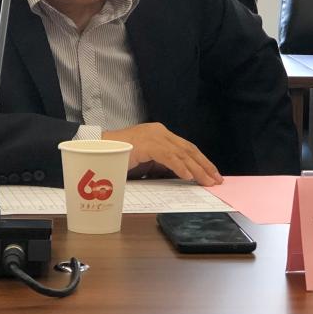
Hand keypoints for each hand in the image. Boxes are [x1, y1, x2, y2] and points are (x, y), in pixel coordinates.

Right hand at [103, 122, 222, 185]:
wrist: (97, 149)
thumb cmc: (118, 157)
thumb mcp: (146, 161)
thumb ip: (161, 165)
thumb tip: (180, 176)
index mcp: (160, 134)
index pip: (186, 147)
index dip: (201, 161)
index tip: (212, 174)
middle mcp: (159, 132)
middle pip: (188, 149)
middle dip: (204, 165)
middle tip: (216, 180)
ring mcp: (153, 136)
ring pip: (181, 152)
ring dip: (196, 169)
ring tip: (206, 181)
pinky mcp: (146, 143)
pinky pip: (167, 156)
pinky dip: (179, 166)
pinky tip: (188, 176)